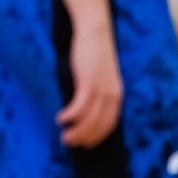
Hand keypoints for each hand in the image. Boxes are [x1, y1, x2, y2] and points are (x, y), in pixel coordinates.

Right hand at [56, 19, 121, 147]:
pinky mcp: (88, 82)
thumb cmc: (94, 52)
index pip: (109, 124)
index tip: (86, 145)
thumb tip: (85, 106)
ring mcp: (101, 89)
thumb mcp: (100, 75)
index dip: (97, 137)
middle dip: (85, 138)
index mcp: (117, 95)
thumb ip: (97, 90)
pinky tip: (61, 119)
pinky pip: (80, 106)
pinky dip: (71, 115)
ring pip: (89, 119)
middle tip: (70, 143)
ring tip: (64, 136)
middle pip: (99, 125)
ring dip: (76, 131)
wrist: (95, 32)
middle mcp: (112, 95)